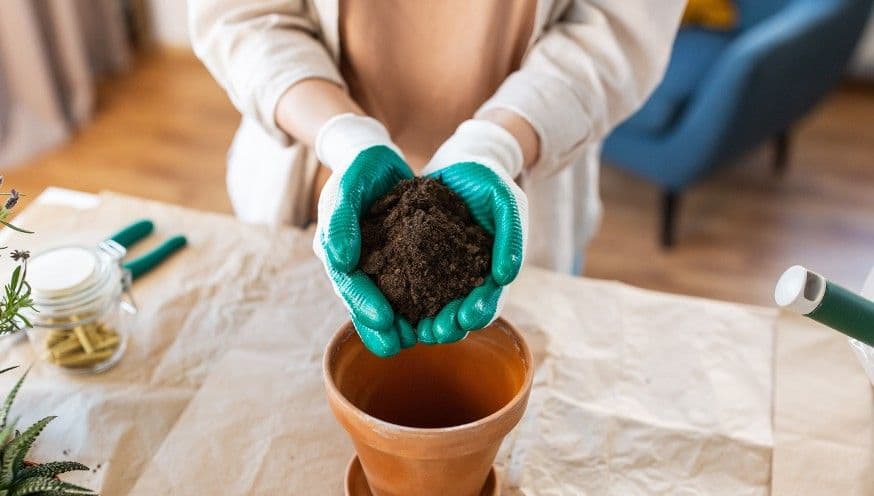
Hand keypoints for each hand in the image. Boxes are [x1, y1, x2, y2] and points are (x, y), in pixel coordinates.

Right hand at [313, 114, 416, 356]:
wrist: (377, 161)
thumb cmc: (358, 172)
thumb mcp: (346, 188)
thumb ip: (340, 221)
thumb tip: (340, 260)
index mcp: (338, 256)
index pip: (349, 286)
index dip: (363, 305)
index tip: (383, 321)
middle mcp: (357, 269)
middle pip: (368, 305)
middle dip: (384, 328)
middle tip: (403, 345)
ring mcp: (380, 268)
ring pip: (392, 302)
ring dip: (408, 322)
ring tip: (430, 335)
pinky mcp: (402, 263)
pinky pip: (414, 287)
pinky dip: (428, 301)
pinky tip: (448, 311)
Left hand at [418, 120, 528, 343]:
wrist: (460, 162)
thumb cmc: (491, 183)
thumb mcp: (507, 203)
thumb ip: (512, 237)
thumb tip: (506, 276)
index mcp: (491, 271)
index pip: (488, 299)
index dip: (480, 311)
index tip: (468, 318)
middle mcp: (465, 277)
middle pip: (458, 311)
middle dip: (449, 325)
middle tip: (435, 333)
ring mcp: (440, 270)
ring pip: (432, 304)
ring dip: (424, 320)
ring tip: (415, 330)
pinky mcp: (415, 258)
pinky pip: (408, 282)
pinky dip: (402, 297)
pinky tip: (391, 305)